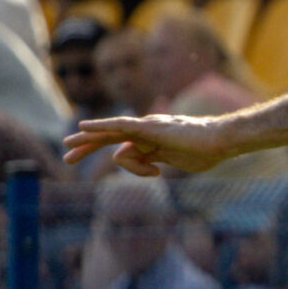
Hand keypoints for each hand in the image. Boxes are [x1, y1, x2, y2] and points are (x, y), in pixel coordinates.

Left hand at [63, 113, 233, 176]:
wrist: (221, 141)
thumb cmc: (206, 152)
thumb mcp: (173, 162)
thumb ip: (151, 161)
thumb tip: (132, 160)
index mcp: (151, 140)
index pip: (119, 146)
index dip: (98, 150)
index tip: (79, 158)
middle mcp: (145, 130)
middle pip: (108, 137)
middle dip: (85, 146)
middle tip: (66, 158)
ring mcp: (147, 127)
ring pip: (112, 137)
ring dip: (89, 143)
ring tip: (81, 152)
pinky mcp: (149, 127)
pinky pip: (120, 126)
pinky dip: (101, 126)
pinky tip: (83, 127)